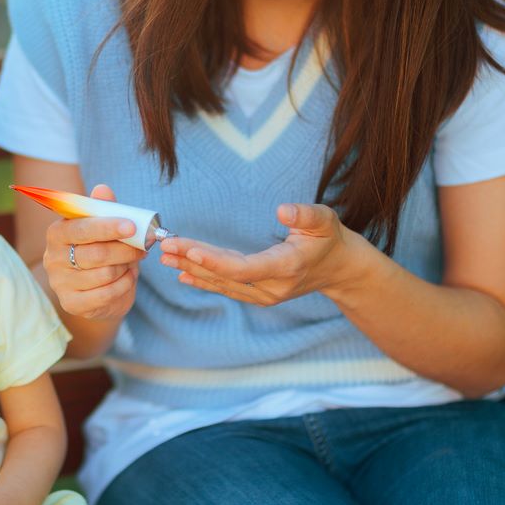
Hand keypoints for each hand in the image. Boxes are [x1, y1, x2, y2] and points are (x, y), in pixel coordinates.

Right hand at [43, 184, 145, 320]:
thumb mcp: (103, 229)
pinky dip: (124, 285)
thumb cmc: (99, 251)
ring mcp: (60, 283)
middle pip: (95, 253)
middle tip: (144, 247)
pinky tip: (128, 278)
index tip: (132, 226)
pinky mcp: (71, 303)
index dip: (107, 227)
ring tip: (132, 262)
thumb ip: (103, 209)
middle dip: (125, 249)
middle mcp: (53, 258)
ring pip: (104, 274)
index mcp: (57, 233)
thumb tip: (102, 189)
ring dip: (126, 268)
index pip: (81, 228)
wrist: (96, 290)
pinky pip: (106, 295)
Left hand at [159, 203, 362, 305]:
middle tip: (166, 245)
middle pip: (226, 275)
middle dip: (193, 260)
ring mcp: (264, 294)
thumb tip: (282, 210)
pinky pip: (226, 288)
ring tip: (165, 256)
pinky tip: (182, 274)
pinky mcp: (258, 294)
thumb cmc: (329, 239)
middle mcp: (272, 287)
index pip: (244, 268)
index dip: (214, 261)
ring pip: (222, 283)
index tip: (189, 250)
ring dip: (192, 269)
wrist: (339, 269)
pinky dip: (203, 280)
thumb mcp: (324, 220)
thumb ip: (305, 215)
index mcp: (287, 267)